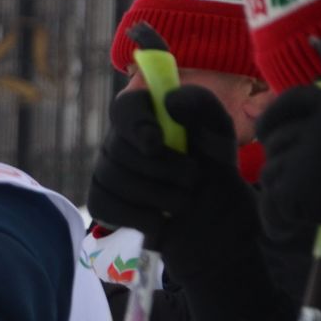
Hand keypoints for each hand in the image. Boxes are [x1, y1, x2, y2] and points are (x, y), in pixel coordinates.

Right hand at [87, 84, 252, 264]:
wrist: (213, 213)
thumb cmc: (213, 163)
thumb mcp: (219, 130)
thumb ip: (200, 106)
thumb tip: (169, 101)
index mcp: (145, 112)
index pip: (125, 108)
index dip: (135, 124)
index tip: (156, 143)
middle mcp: (117, 139)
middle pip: (118, 149)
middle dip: (161, 168)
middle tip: (193, 178)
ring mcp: (104, 171)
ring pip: (114, 180)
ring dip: (157, 195)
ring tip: (184, 201)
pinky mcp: (101, 201)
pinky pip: (106, 206)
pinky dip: (138, 216)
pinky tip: (161, 219)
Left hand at [257, 86, 320, 243]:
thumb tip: (311, 104)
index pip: (294, 99)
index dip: (274, 115)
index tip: (264, 130)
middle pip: (277, 140)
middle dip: (281, 161)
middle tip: (296, 181)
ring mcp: (305, 157)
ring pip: (270, 170)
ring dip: (284, 189)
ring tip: (312, 205)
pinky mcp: (293, 188)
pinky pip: (272, 199)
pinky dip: (280, 217)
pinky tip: (299, 225)